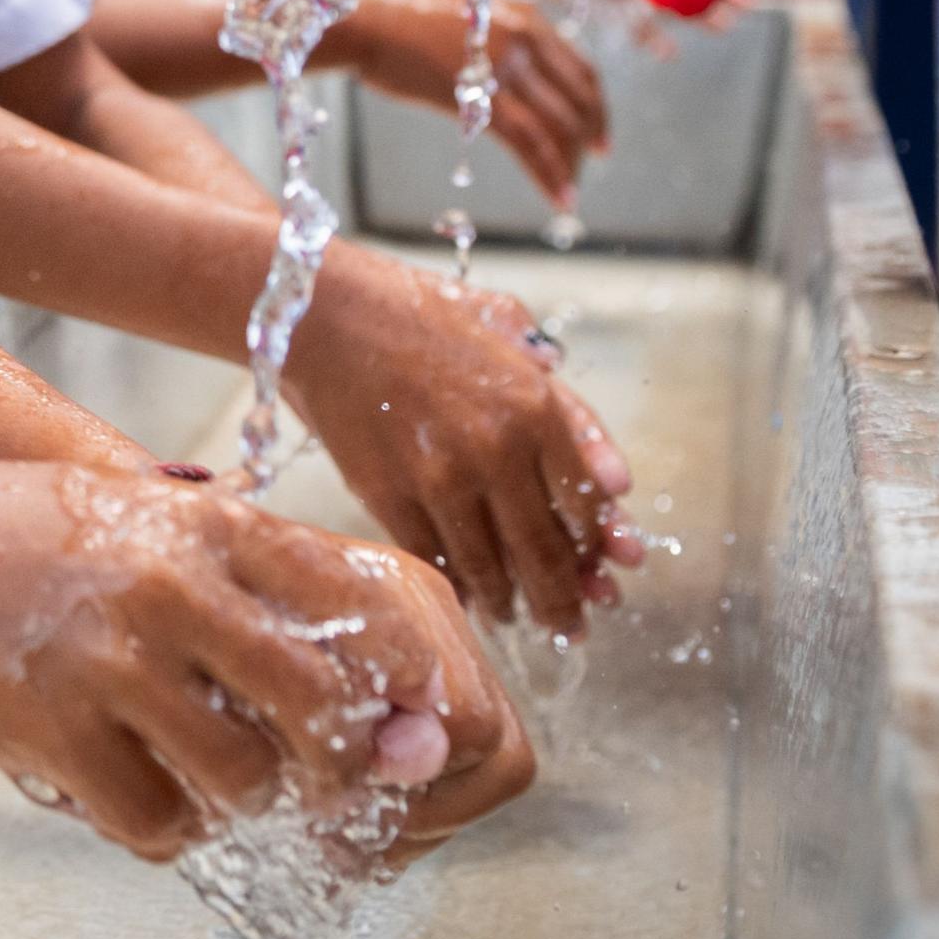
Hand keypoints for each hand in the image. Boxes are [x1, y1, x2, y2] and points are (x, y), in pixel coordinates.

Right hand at [0, 460, 531, 860]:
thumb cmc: (15, 530)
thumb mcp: (137, 512)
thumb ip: (232, 570)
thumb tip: (343, 667)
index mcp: (206, 525)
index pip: (358, 609)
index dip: (396, 683)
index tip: (388, 724)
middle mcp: (173, 589)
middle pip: (324, 712)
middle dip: (334, 769)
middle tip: (311, 789)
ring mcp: (112, 662)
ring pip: (247, 780)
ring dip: (236, 802)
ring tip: (196, 781)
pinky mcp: (54, 731)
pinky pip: (157, 822)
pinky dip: (158, 828)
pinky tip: (128, 795)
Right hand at [290, 247, 643, 633]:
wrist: (322, 314)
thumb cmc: (419, 313)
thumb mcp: (513, 335)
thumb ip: (568, 407)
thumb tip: (616, 484)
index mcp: (535, 406)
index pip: (587, 504)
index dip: (601, 546)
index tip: (607, 570)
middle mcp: (495, 450)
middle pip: (546, 552)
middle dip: (564, 599)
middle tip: (572, 625)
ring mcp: (439, 479)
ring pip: (492, 568)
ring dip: (512, 604)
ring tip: (520, 619)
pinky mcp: (387, 497)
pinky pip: (434, 560)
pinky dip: (457, 589)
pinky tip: (470, 601)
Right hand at [323, 0, 611, 205]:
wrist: (364, 19)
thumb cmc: (393, 14)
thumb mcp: (461, 17)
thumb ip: (489, 41)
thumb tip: (493, 70)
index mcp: (525, 17)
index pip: (579, 68)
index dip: (595, 105)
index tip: (597, 134)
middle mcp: (526, 39)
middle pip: (577, 98)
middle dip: (588, 136)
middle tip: (591, 164)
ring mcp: (506, 68)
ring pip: (558, 125)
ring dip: (568, 164)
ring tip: (569, 195)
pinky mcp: (481, 99)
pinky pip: (530, 142)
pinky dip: (549, 173)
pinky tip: (557, 197)